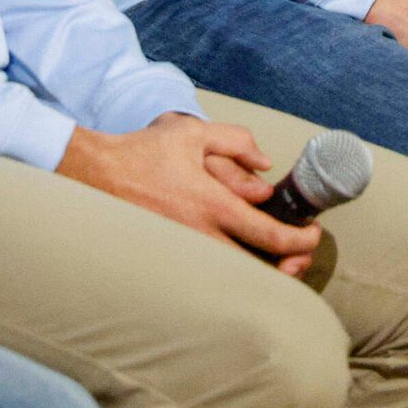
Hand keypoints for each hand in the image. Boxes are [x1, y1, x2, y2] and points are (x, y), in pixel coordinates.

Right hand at [56, 113, 320, 276]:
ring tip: (280, 260)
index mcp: (212, 205)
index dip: (300, 241)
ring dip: (263, 270)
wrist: (94, 174)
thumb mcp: (192, 132)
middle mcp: (201, 235)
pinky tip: (243, 260)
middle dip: (289, 266)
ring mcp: (185, 252)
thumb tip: (265, 164)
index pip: (269, 235)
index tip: (312, 235)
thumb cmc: (143, 152)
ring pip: (236, 274)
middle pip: (259, 268)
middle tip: (302, 255)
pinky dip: (234, 269)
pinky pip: (211, 271)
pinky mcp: (171, 257)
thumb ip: (235, 142)